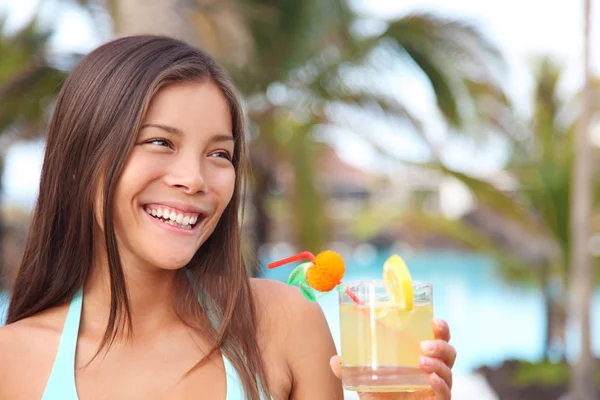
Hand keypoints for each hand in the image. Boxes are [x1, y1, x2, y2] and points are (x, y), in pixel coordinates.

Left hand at [330, 318, 455, 399]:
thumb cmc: (382, 395)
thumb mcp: (365, 381)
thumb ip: (351, 370)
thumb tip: (334, 360)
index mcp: (421, 356)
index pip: (439, 338)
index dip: (441, 328)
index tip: (434, 320)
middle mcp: (434, 369)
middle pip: (449, 352)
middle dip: (440, 345)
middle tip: (423, 345)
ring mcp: (438, 387)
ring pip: (449, 371)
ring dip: (438, 364)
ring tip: (422, 361)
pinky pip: (446, 393)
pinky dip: (441, 385)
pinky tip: (431, 380)